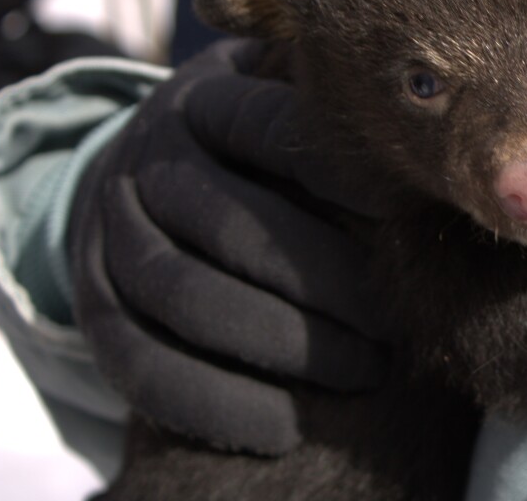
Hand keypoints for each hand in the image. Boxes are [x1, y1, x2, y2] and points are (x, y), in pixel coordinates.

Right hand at [69, 40, 388, 454]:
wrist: (143, 181)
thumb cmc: (254, 146)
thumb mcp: (284, 100)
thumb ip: (336, 116)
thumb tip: (430, 150)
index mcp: (201, 103)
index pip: (267, 130)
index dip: (338, 172)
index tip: (403, 212)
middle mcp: (146, 164)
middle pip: (229, 224)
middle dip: (322, 281)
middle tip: (393, 324)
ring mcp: (112, 236)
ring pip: (186, 296)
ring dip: (282, 345)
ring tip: (364, 370)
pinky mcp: (96, 308)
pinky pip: (143, 364)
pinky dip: (216, 400)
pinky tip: (287, 426)